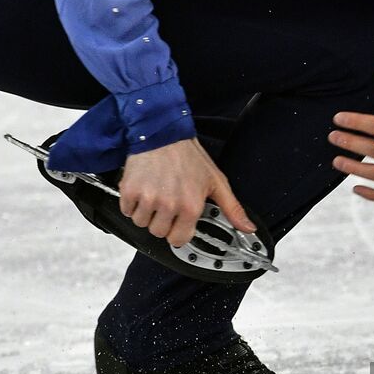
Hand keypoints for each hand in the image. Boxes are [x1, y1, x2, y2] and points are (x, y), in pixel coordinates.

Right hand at [118, 137, 255, 246]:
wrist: (163, 133)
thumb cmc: (189, 156)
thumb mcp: (216, 181)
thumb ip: (232, 208)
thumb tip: (247, 228)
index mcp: (190, 206)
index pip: (178, 240)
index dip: (178, 231)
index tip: (177, 221)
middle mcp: (168, 205)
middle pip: (158, 233)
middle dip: (161, 220)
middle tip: (166, 201)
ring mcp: (148, 199)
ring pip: (141, 223)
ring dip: (146, 212)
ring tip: (155, 192)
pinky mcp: (130, 191)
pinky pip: (126, 210)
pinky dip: (132, 202)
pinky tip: (143, 188)